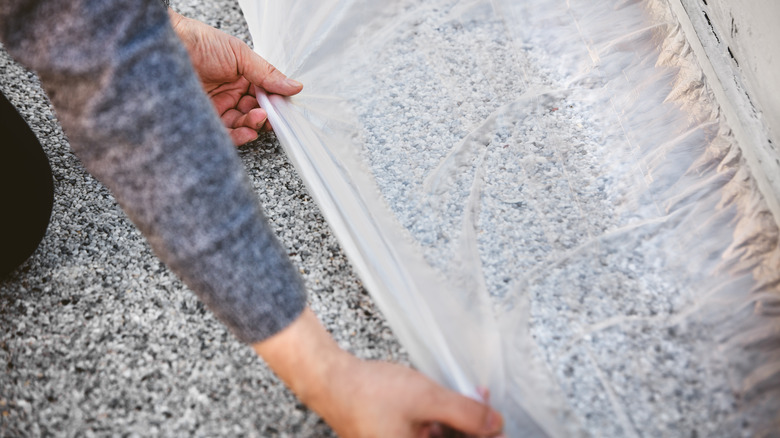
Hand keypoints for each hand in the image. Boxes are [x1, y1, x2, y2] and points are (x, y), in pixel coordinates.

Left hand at [168, 10, 302, 145]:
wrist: (169, 46)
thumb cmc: (200, 42)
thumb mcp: (240, 54)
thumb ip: (267, 74)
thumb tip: (294, 85)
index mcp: (242, 76)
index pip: (264, 95)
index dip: (274, 102)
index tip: (282, 107)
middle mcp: (230, 92)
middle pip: (254, 112)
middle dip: (264, 116)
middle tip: (268, 114)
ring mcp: (217, 106)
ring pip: (241, 124)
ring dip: (252, 126)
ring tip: (258, 120)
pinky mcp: (204, 118)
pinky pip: (224, 133)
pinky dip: (238, 135)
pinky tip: (247, 132)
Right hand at [253, 308, 504, 437]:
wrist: (330, 380)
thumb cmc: (368, 393)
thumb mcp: (427, 399)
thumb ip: (466, 414)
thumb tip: (496, 425)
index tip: (498, 426)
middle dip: (473, 429)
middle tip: (488, 408)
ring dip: (459, 423)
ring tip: (473, 399)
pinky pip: (426, 434)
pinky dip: (440, 421)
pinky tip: (449, 402)